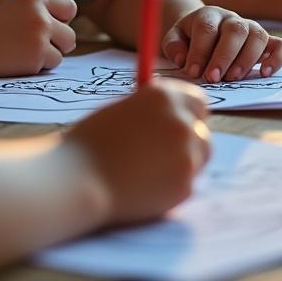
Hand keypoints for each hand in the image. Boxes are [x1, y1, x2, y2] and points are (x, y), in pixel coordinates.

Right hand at [0, 0, 76, 75]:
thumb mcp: (10, 8)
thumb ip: (34, 13)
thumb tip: (58, 25)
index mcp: (35, 0)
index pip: (69, 7)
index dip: (63, 19)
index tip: (52, 26)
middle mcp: (42, 19)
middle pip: (70, 35)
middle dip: (59, 43)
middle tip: (41, 46)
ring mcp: (39, 40)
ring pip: (60, 54)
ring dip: (46, 57)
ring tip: (22, 54)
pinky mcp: (34, 60)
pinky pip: (46, 67)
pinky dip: (34, 67)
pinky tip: (14, 61)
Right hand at [64, 79, 210, 223]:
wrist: (78, 181)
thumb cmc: (90, 145)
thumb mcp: (120, 111)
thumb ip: (150, 112)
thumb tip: (169, 117)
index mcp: (164, 96)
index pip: (197, 100)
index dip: (187, 113)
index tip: (179, 123)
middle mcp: (181, 121)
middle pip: (203, 129)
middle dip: (189, 140)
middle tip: (166, 152)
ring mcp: (187, 154)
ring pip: (200, 157)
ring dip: (184, 161)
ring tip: (151, 170)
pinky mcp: (186, 185)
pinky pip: (187, 183)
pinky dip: (172, 185)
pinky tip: (146, 186)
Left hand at [161, 6, 281, 81]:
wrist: (204, 30)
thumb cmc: (189, 38)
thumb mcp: (175, 38)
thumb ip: (174, 47)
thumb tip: (183, 61)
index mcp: (208, 15)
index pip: (207, 28)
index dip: (200, 50)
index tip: (193, 72)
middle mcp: (232, 19)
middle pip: (235, 30)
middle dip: (224, 56)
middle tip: (213, 78)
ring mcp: (251, 28)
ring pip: (258, 36)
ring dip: (247, 59)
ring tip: (233, 78)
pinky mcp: (266, 41)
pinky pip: (280, 45)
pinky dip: (277, 58)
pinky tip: (265, 73)